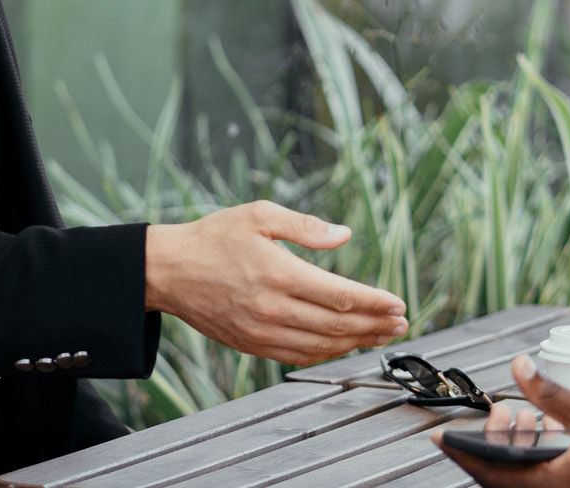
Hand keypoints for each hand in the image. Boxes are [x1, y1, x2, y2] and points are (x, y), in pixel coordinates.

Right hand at [144, 200, 407, 365]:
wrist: (168, 271)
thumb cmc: (213, 238)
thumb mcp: (259, 215)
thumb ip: (306, 226)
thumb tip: (344, 234)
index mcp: (278, 273)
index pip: (340, 294)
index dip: (374, 302)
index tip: (398, 303)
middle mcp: (272, 308)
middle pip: (337, 324)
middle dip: (375, 324)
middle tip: (401, 322)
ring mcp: (261, 331)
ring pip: (321, 345)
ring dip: (357, 342)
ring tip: (382, 334)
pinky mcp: (251, 345)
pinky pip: (298, 356)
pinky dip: (327, 353)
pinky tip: (344, 344)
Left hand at [433, 356, 569, 487]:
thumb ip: (552, 394)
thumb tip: (517, 367)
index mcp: (549, 486)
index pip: (488, 472)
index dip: (460, 453)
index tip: (437, 437)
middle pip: (503, 477)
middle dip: (493, 442)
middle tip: (498, 413)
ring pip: (524, 479)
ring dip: (517, 449)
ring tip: (525, 416)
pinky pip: (545, 481)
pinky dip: (537, 458)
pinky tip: (550, 431)